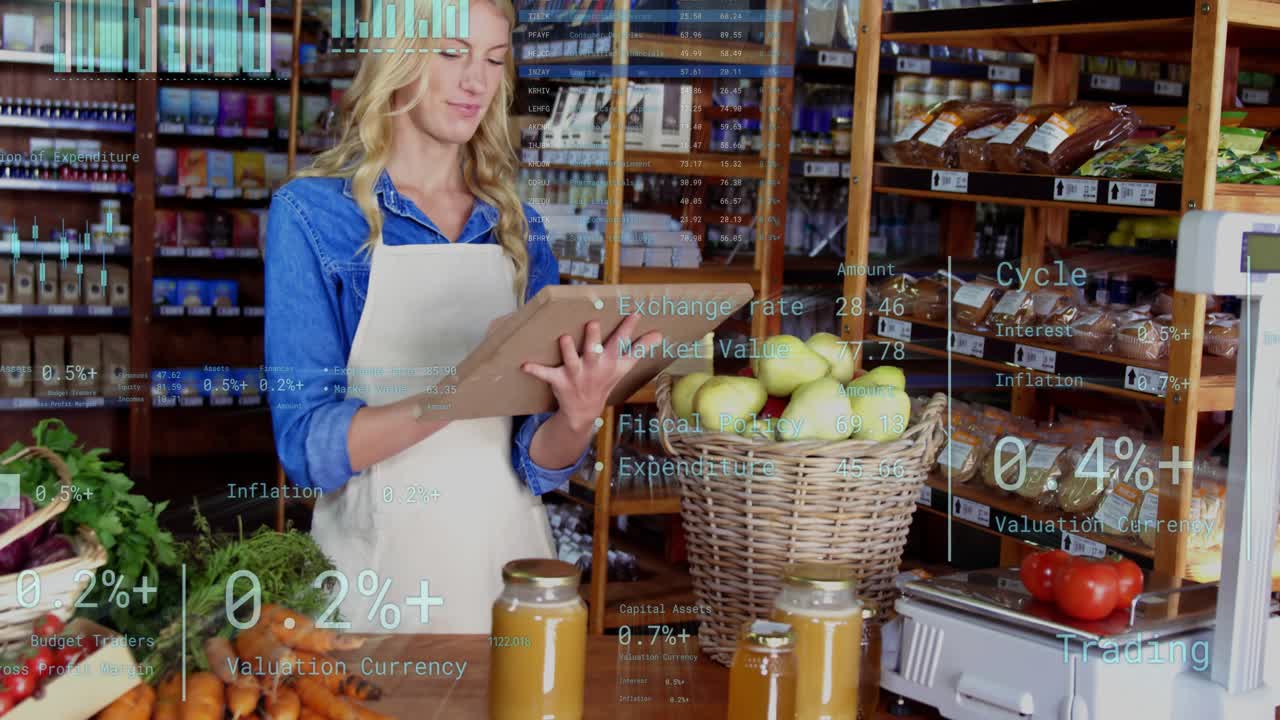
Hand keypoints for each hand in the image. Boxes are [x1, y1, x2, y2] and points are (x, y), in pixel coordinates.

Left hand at [520, 314, 662, 432]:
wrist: (584, 411)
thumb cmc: (604, 381)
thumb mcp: (624, 367)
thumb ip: (640, 349)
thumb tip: (661, 334)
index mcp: (610, 363)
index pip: (623, 345)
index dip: (629, 330)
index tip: (635, 313)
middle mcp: (594, 367)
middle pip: (596, 351)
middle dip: (594, 339)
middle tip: (593, 323)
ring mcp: (577, 374)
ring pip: (572, 360)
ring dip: (567, 350)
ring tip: (564, 338)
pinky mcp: (560, 381)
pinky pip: (546, 374)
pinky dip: (535, 370)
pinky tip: (524, 364)